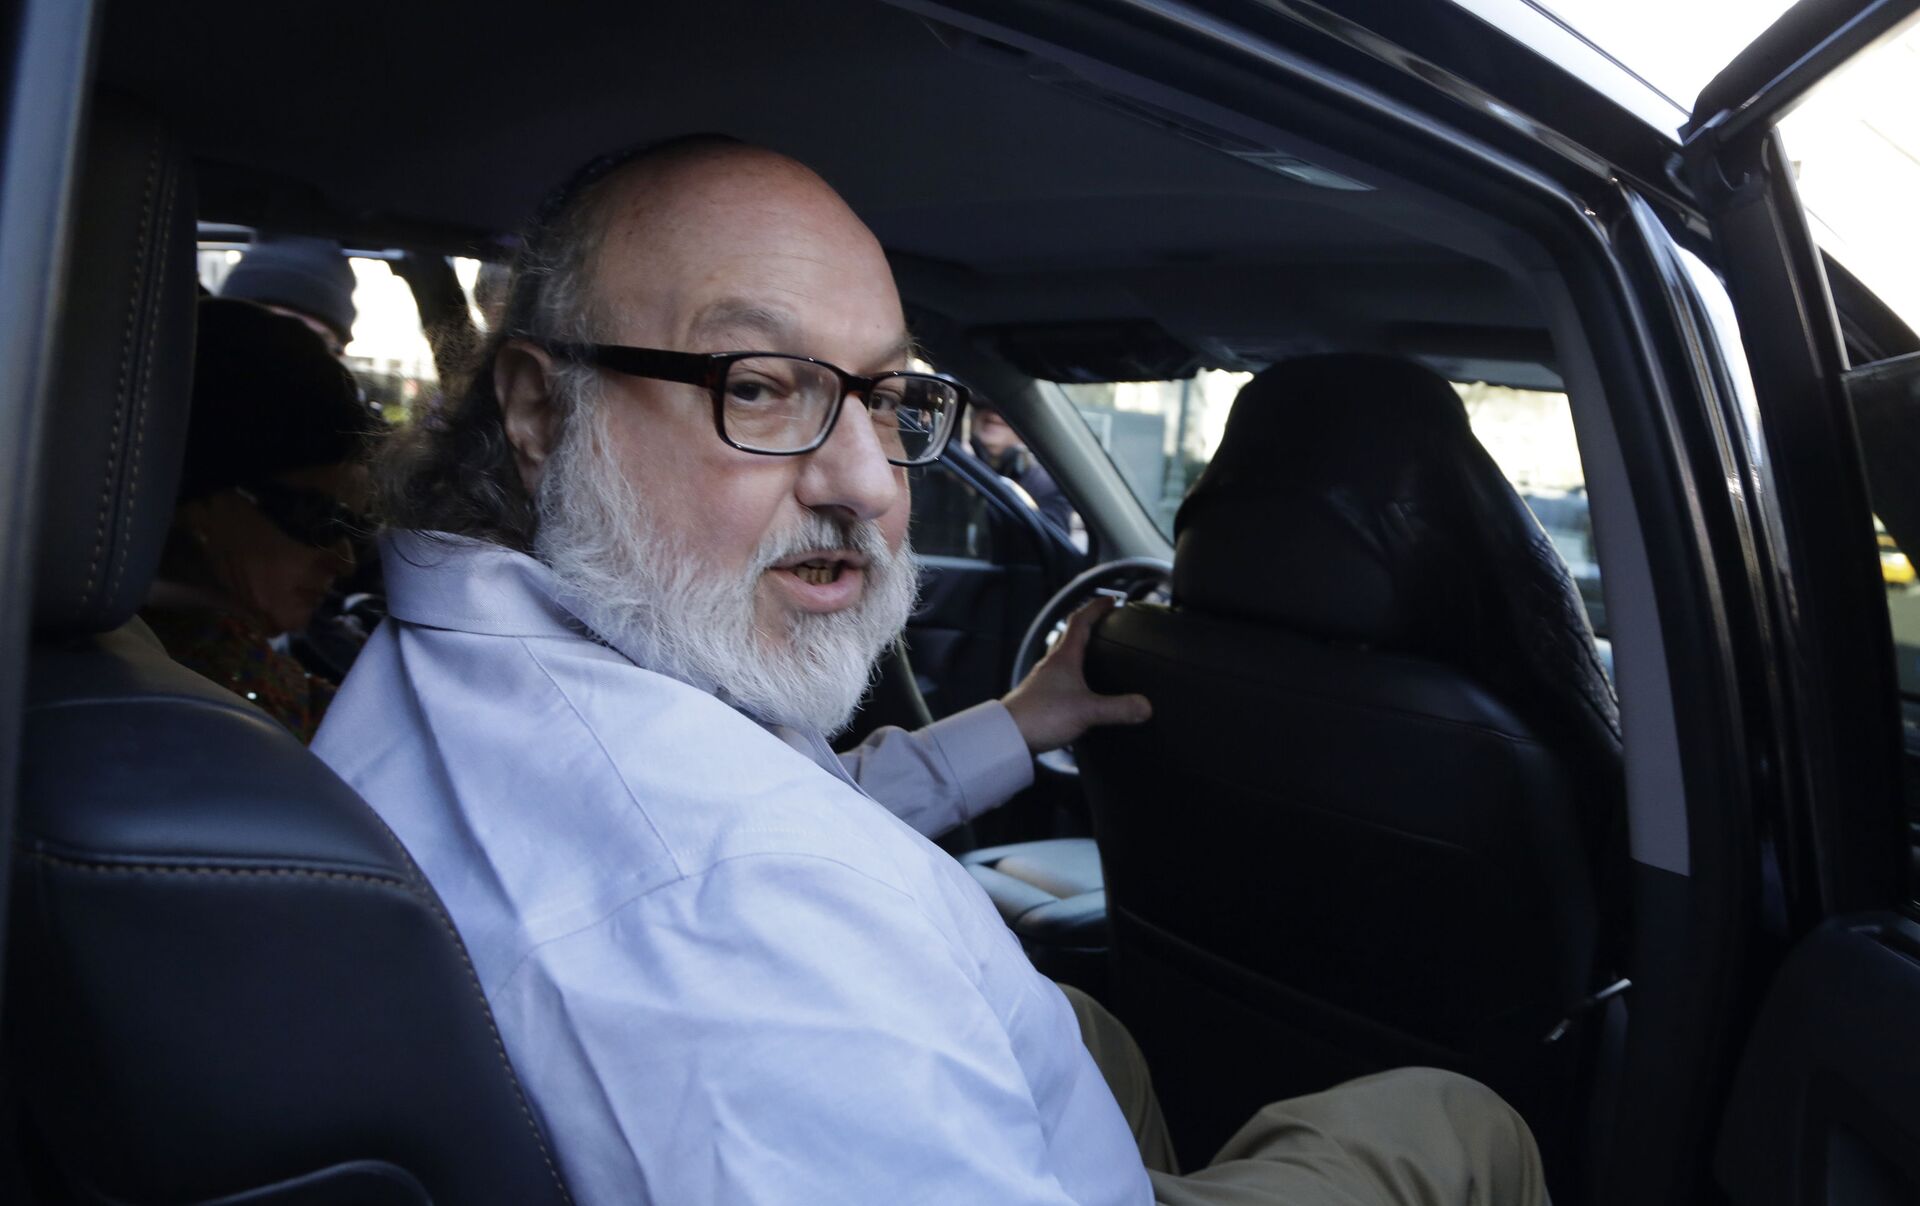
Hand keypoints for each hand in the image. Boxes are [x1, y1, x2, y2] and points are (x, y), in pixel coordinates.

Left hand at [1001, 597, 1151, 754]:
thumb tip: (1145, 706)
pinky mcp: (1039, 696)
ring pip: (1062, 656)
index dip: (1096, 608)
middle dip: (1088, 625)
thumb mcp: (1087, 711)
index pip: (1080, 622)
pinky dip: (1071, 673)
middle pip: (1069, 635)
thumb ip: (1118, 708)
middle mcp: (1051, 664)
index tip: (1110, 600)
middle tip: (1104, 622)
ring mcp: (1043, 679)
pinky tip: (1079, 687)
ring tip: (1095, 652)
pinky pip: (1058, 677)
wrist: (1007, 735)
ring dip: (1078, 648)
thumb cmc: (1041, 716)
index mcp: (1063, 658)